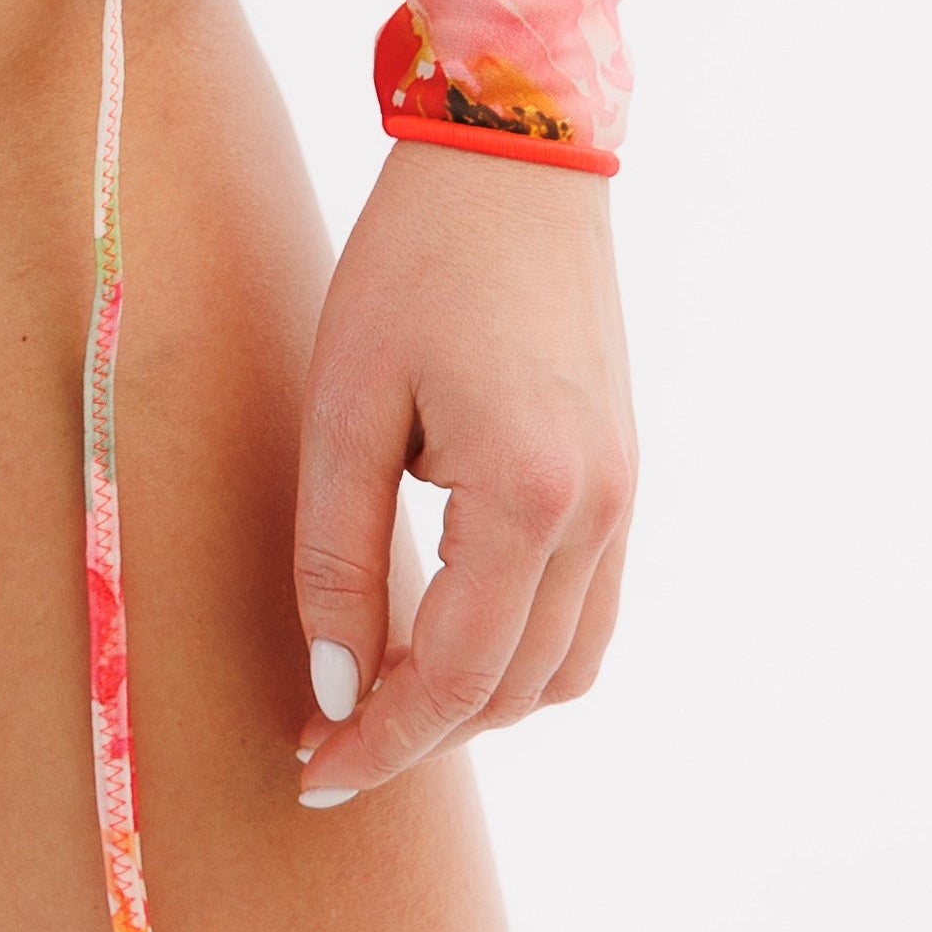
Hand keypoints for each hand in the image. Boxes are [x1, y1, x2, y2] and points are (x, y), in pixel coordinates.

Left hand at [292, 138, 635, 806]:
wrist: (517, 156)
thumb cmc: (415, 260)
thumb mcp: (346, 399)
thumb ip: (337, 552)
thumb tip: (337, 685)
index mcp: (528, 498)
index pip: (454, 678)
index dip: (380, 742)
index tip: (309, 775)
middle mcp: (596, 515)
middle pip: (514, 691)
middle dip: (420, 732)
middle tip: (327, 739)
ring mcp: (623, 499)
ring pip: (564, 667)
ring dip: (478, 701)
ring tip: (382, 693)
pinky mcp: (622, 476)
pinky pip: (588, 611)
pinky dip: (522, 648)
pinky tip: (448, 630)